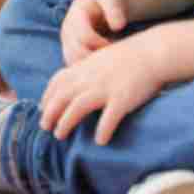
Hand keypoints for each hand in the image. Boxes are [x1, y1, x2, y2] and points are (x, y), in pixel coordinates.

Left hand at [39, 35, 167, 144]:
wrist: (152, 52)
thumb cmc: (127, 58)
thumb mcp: (99, 59)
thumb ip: (85, 71)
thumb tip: (74, 86)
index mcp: (84, 68)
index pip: (57, 82)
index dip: (47, 96)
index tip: (42, 109)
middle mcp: (90, 78)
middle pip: (62, 97)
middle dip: (49, 113)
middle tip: (44, 127)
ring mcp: (105, 88)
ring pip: (77, 107)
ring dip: (66, 122)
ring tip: (60, 135)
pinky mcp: (123, 99)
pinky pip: (109, 118)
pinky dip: (102, 130)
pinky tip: (100, 141)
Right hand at [60, 0, 129, 65]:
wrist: (96, 0)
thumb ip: (114, 9)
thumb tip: (118, 26)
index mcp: (75, 17)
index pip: (85, 37)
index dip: (102, 44)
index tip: (116, 45)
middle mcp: (66, 31)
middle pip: (75, 54)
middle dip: (95, 59)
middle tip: (112, 58)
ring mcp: (66, 42)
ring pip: (72, 63)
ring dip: (90, 67)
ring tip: (107, 61)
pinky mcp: (69, 51)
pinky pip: (73, 67)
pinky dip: (87, 70)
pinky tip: (101, 65)